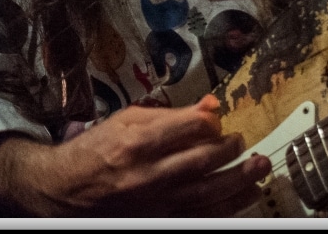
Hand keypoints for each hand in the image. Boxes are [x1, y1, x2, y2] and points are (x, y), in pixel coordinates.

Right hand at [0, 96, 269, 216]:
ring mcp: (156, 202)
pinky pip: (201, 216)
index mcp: (137, 142)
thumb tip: (209, 107)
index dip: (209, 122)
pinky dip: (227, 208)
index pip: (187, 128)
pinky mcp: (160, 220)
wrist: (67, 190)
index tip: (219, 118)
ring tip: (260, 167)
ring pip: (209, 194)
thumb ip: (167, 114)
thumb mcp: (125, 120)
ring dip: (241, 180)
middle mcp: (149, 174)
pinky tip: (246, 197)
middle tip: (244, 141)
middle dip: (231, 150)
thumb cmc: (97, 150)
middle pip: (203, 162)